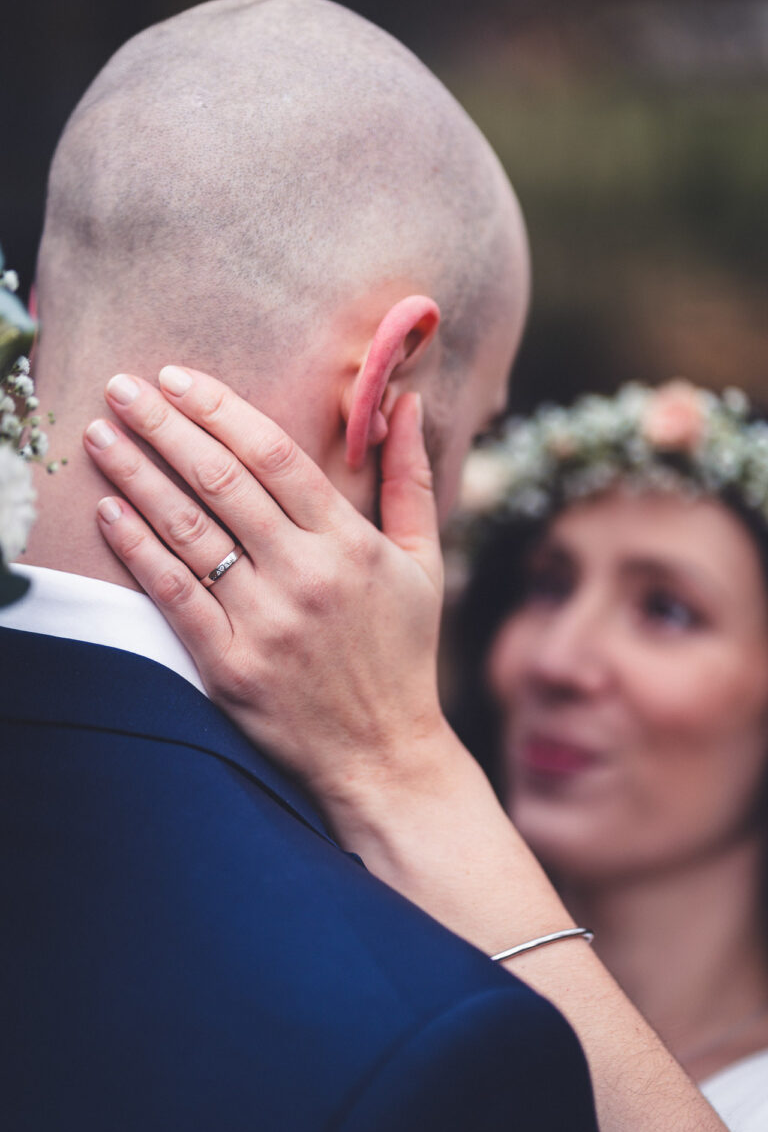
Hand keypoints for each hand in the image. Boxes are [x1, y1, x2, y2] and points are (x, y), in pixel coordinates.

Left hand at [84, 366, 447, 810]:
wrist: (384, 753)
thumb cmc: (403, 652)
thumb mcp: (424, 562)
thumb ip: (410, 479)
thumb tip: (408, 401)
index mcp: (349, 542)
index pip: (273, 456)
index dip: (220, 410)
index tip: (179, 378)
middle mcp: (305, 574)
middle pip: (221, 481)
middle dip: (165, 426)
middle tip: (123, 386)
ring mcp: (265, 621)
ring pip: (188, 531)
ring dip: (137, 475)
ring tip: (102, 436)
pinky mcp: (230, 665)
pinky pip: (173, 594)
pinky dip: (137, 548)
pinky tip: (110, 510)